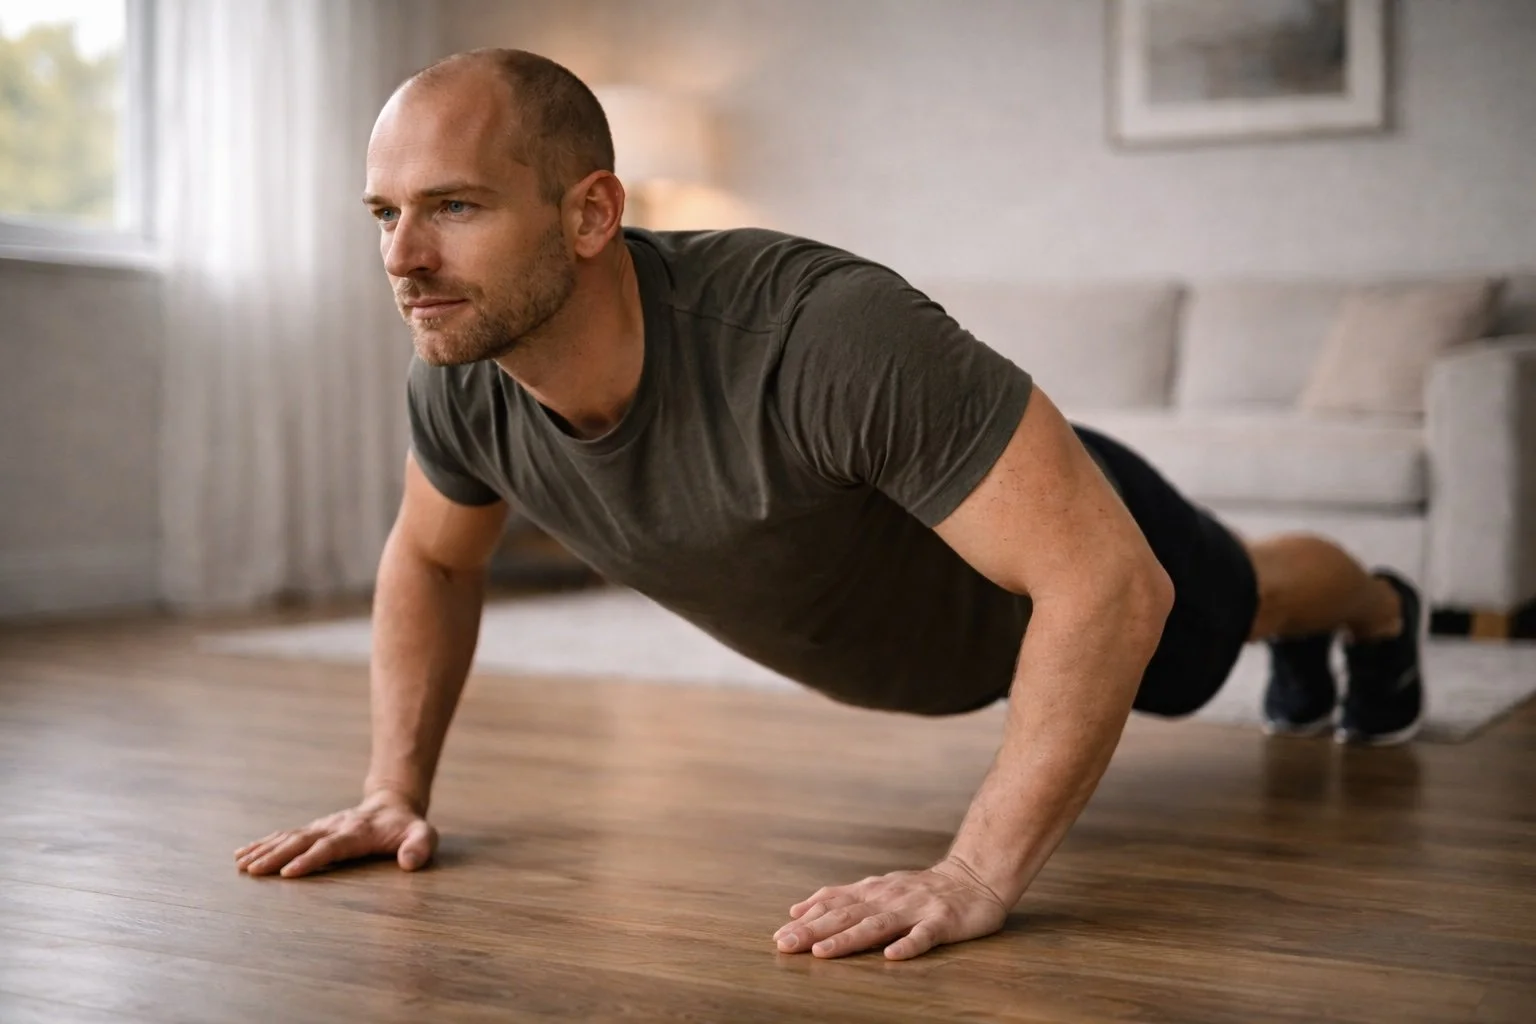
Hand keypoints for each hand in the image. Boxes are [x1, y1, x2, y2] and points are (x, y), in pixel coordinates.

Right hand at [234, 791, 436, 877]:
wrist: (393, 805)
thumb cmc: (407, 827)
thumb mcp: (423, 835)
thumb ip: (420, 846)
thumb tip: (409, 863)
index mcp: (358, 833)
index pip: (331, 846)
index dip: (311, 858)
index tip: (289, 872)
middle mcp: (334, 827)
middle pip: (302, 841)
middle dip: (277, 856)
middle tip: (252, 871)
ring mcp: (321, 827)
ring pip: (289, 837)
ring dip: (265, 850)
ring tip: (240, 865)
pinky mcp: (313, 830)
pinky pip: (285, 836)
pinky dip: (263, 844)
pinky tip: (242, 854)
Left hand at [773, 856, 1010, 960]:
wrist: (974, 878)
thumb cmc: (921, 888)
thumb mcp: (877, 888)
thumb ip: (840, 898)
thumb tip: (797, 910)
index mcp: (872, 892)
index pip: (832, 905)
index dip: (805, 920)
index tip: (778, 936)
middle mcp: (888, 898)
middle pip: (846, 915)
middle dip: (814, 930)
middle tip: (785, 945)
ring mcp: (914, 909)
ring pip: (877, 925)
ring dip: (848, 938)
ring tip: (822, 953)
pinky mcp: (942, 922)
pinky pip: (923, 936)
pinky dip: (907, 945)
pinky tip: (892, 957)